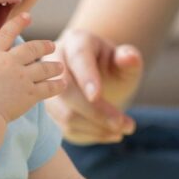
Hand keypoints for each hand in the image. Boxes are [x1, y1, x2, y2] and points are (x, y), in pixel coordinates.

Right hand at [0, 12, 65, 122]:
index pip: (7, 33)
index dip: (18, 22)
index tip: (28, 17)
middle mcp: (10, 63)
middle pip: (32, 49)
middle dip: (44, 46)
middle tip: (52, 45)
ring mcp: (21, 78)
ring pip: (44, 68)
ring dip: (54, 66)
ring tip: (59, 66)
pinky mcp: (30, 94)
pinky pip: (48, 87)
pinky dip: (57, 85)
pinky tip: (63, 83)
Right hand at [44, 28, 143, 143]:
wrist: (97, 79)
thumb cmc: (112, 66)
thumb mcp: (124, 60)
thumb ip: (129, 58)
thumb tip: (129, 57)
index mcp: (76, 43)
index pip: (78, 58)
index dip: (86, 77)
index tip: (97, 96)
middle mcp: (55, 64)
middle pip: (67, 92)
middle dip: (96, 112)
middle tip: (124, 124)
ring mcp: (48, 90)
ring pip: (65, 115)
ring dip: (97, 127)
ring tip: (124, 129)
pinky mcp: (50, 113)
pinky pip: (67, 129)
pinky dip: (92, 135)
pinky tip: (111, 134)